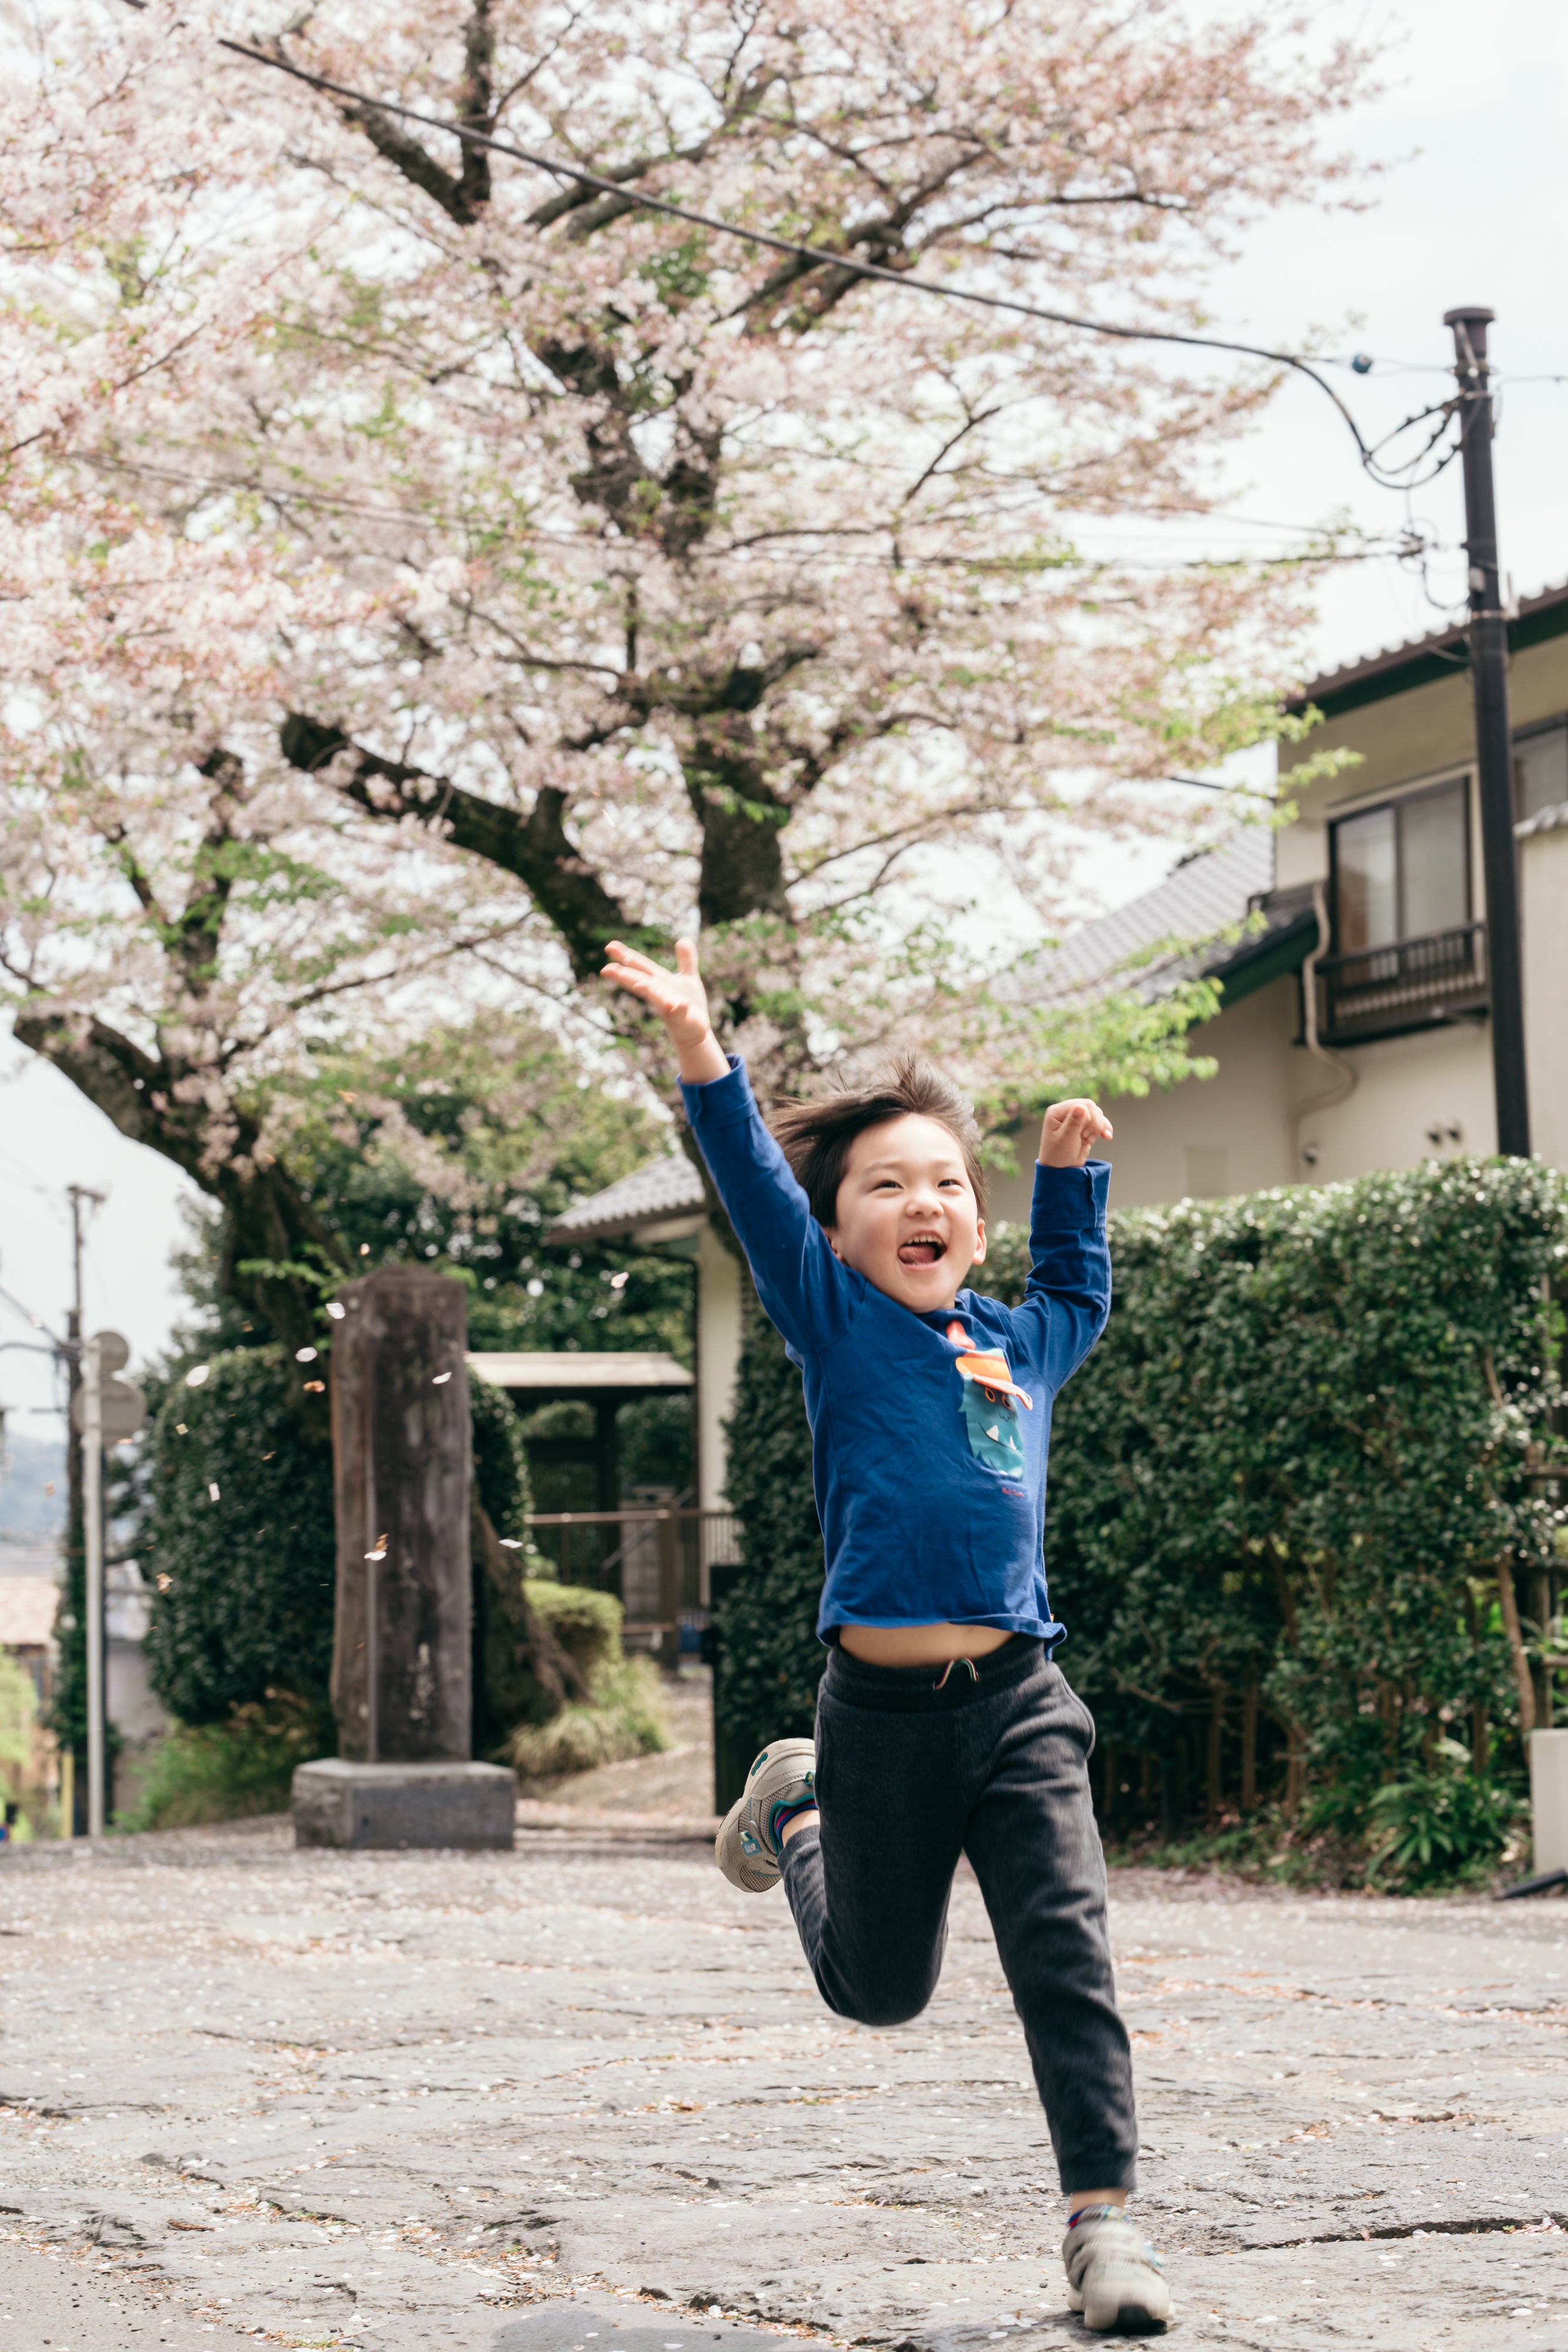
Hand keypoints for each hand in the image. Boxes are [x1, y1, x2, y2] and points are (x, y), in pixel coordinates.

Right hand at [602, 938, 728, 1083]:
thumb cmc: (688, 1004)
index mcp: (659, 981)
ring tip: (639, 984)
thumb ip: (686, 960)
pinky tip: (675, 1005)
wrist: (696, 1030)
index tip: (609, 947)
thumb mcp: (689, 977)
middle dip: (624, 976)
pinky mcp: (681, 1018)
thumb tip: (683, 939)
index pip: (639, 966)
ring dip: (647, 990)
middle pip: (639, 981)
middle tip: (605, 970)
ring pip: (655, 997)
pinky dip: (677, 1009)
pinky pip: (678, 1013)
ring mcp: (668, 1006)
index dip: (625, 956)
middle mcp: (659, 993)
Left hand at [1039, 1097, 1112, 1167]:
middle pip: (1090, 1106)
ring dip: (1099, 1127)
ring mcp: (1076, 1119)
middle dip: (1095, 1122)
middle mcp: (1066, 1112)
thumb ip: (1073, 1122)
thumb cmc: (1058, 1155)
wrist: (1061, 1169)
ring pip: (1096, 1113)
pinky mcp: (1084, 1127)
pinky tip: (1107, 1137)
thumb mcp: (1065, 1139)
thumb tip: (1081, 1106)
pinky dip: (1105, 1128)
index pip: (1080, 1105)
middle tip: (1088, 1138)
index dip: (1088, 1118)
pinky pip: (1099, 1122)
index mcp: (1057, 1112)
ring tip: (1090, 1140)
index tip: (1084, 1135)